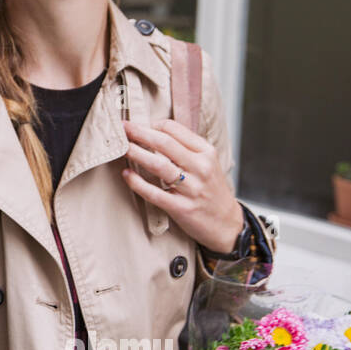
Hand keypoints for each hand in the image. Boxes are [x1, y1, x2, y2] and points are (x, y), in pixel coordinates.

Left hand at [121, 119, 243, 253]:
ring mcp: (192, 188)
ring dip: (136, 154)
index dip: (153, 125)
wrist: (228, 224)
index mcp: (206, 152)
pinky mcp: (181, 208)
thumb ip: (186, 148)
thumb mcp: (208, 163)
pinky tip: (126, 175)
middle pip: (164, 143)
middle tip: (123, 127)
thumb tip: (154, 132)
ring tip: (122, 148)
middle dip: (140, 133)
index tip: (138, 125)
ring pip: (159, 165)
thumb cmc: (212, 191)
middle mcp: (201, 168)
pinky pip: (154, 193)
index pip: (175, 130)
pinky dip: (137, 183)